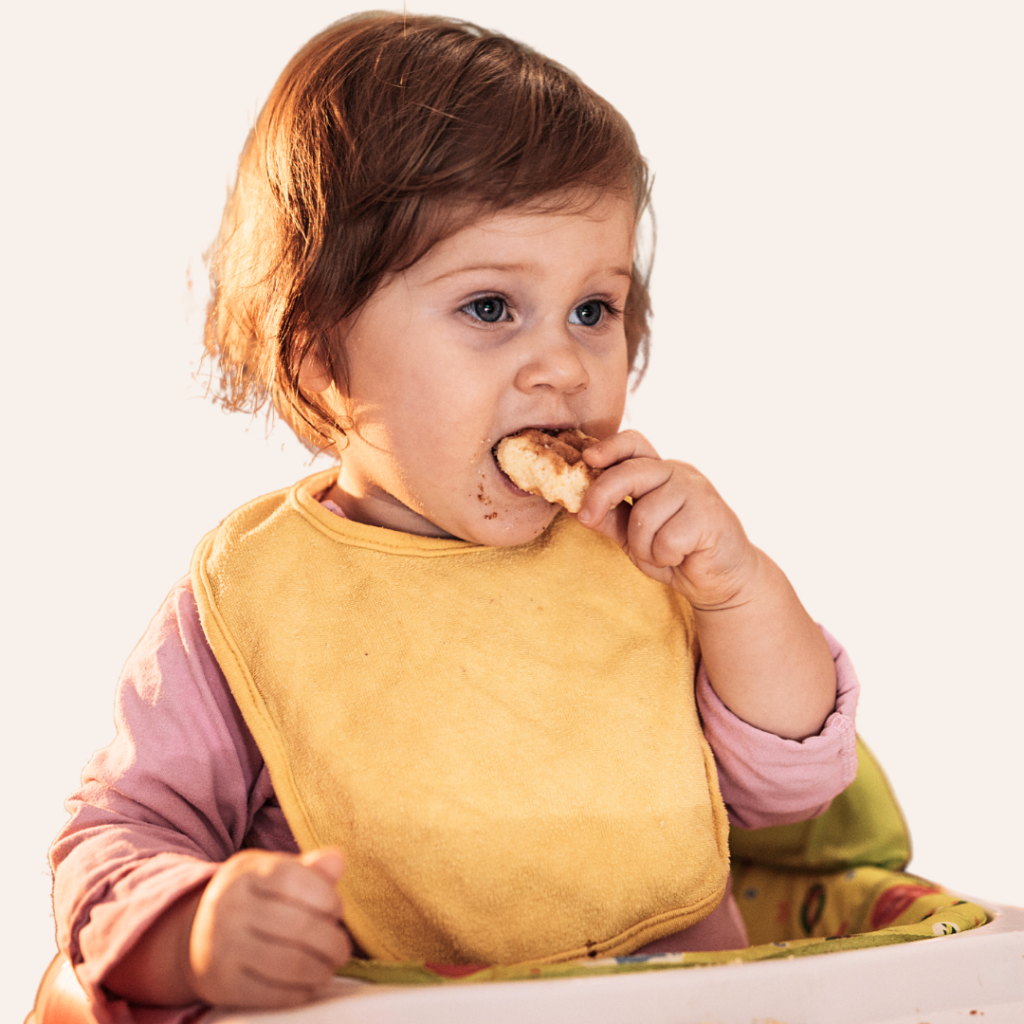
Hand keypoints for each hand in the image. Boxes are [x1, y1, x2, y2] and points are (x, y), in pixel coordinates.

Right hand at [187, 848, 351, 1008]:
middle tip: (342, 947)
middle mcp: (229, 907)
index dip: (326, 896)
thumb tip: (338, 859)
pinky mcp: (223, 985)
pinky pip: (273, 994)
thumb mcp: (274, 874)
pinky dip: (301, 991)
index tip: (336, 909)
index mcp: (245, 872)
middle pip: (298, 925)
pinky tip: (310, 983)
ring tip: (331, 965)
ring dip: (321, 968)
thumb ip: (310, 869)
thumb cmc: (251, 900)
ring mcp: (222, 948)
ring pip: (289, 963)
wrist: (193, 937)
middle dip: (331, 940)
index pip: (293, 880)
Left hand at [576, 430, 756, 608]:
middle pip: (631, 472)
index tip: (587, 460)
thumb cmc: (675, 552)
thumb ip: (609, 518)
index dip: (609, 447)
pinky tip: (680, 557)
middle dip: (602, 495)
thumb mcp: (632, 536)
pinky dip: (665, 556)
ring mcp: (696, 492)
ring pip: (645, 513)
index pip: (634, 444)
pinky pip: (667, 539)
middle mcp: (678, 475)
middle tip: (587, 518)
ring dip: (643, 545)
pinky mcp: (710, 516)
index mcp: (659, 473)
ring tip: (660, 553)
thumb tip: (575, 506)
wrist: (721, 579)